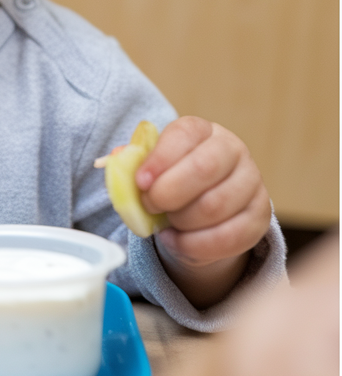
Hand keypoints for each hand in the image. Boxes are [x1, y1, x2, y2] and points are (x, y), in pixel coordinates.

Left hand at [136, 116, 271, 308]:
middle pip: (204, 168)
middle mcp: (233, 150)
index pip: (184, 134)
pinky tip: (176, 241)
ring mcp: (252, 183)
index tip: (141, 182)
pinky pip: (229, 236)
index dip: (159, 159)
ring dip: (181, 220)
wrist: (199, 213)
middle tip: (150, 205)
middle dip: (168, 192)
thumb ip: (132, 163)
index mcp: (202, 130)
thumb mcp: (150, 168)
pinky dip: (195, 245)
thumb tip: (115, 160)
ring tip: (166, 223)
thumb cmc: (169, 181)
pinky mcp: (259, 217)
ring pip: (215, 205)